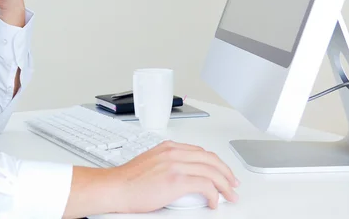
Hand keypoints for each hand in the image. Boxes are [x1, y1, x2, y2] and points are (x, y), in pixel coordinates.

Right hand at [111, 141, 238, 212]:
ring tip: (229, 195)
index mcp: (168, 147)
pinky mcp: (176, 180)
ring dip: (225, 185)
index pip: (200, 152)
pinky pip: (205, 185)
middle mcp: (174, 152)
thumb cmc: (129, 180)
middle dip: (226, 172)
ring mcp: (175, 165)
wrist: (116, 187)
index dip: (216, 163)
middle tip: (233, 184)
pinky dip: (214, 194)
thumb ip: (168, 163)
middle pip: (210, 159)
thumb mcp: (151, 163)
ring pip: (212, 171)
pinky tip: (213, 201)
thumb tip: (184, 175)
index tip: (222, 173)